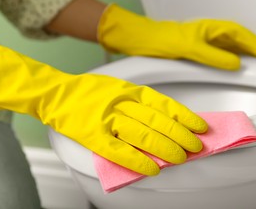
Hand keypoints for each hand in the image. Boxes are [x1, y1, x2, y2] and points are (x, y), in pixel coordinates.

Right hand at [0, 39, 206, 174]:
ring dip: (164, 148)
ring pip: (143, 135)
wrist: (55, 93)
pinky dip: (138, 161)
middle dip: (180, 135)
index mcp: (130, 90)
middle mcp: (122, 103)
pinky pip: (119, 151)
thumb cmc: (89, 92)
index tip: (200, 127)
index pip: (165, 104)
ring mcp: (107, 120)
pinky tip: (153, 169)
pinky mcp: (92, 136)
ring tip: (180, 158)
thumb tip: (166, 121)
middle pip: (157, 121)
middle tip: (195, 147)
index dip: (184, 116)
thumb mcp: (119, 88)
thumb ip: (140, 103)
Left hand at [98, 4, 255, 69]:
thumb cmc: (163, 39)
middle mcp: (212, 34)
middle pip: (241, 40)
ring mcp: (207, 42)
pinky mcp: (201, 51)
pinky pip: (223, 55)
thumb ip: (214, 56)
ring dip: (246, 56)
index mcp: (213, 28)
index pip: (242, 34)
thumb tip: (235, 64)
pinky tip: (235, 69)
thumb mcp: (191, 48)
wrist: (145, 41)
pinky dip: (233, 61)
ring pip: (233, 48)